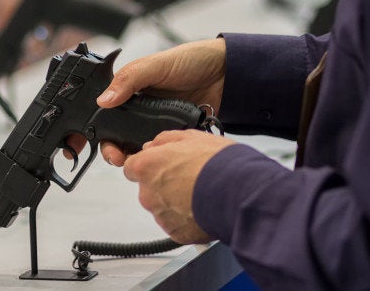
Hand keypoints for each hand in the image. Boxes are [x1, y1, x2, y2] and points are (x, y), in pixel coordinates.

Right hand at [98, 38, 225, 165]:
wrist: (226, 73)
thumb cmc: (192, 61)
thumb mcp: (156, 65)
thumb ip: (129, 79)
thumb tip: (104, 99)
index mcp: (129, 90)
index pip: (104, 113)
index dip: (96, 129)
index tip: (96, 142)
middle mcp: (139, 108)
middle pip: (116, 135)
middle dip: (113, 149)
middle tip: (117, 157)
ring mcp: (155, 122)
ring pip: (135, 146)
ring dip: (132, 155)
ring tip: (135, 160)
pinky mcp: (172, 133)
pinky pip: (159, 149)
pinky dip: (155, 156)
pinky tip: (155, 158)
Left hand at [123, 129, 234, 243]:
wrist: (238, 192)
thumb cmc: (217, 163)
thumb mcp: (191, 137)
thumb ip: (165, 140)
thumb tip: (154, 145)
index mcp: (147, 167)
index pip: (131, 168)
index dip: (147, 166)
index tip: (160, 166)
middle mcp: (148, 193)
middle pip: (148, 189)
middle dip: (164, 185)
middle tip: (189, 179)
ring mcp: (161, 215)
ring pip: (162, 208)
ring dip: (176, 202)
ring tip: (200, 194)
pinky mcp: (175, 233)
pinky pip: (176, 224)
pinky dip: (187, 218)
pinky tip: (203, 208)